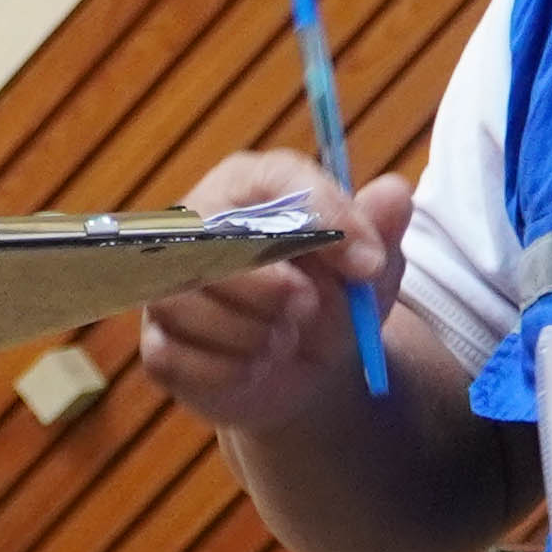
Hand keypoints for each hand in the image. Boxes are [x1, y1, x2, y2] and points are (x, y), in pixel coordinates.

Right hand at [136, 150, 409, 429]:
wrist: (310, 369)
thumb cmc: (332, 297)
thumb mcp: (369, 268)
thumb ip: (380, 230)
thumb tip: (395, 193)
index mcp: (250, 187)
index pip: (274, 180)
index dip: (323, 216)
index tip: (366, 263)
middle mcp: (198, 226)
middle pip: (211, 238)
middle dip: (270, 282)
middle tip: (309, 306)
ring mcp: (168, 285)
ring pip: (184, 300)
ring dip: (249, 332)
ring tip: (283, 341)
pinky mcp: (157, 343)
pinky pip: (173, 356)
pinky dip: (226, 371)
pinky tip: (253, 368)